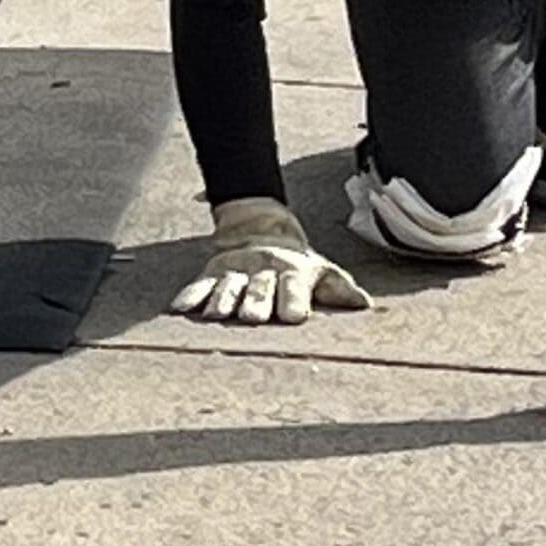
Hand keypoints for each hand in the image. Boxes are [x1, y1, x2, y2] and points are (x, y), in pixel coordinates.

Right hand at [171, 198, 371, 325]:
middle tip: (251, 317)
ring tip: (217, 314)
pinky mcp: (214, 271)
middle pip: (259, 288)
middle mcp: (263, 270)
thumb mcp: (321, 273)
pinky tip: (180, 308)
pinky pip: (200, 284)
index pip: (294, 287)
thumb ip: (339, 289)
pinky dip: (190, 295)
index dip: (294, 300)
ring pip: (229, 286)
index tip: (295, 316)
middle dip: (256, 301)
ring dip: (223, 300)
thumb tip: (365, 304)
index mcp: (293, 271)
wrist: (262, 229)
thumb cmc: (297, 266)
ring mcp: (237, 270)